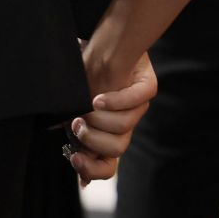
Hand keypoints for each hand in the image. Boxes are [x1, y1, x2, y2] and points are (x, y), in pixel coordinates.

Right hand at [67, 45, 157, 186]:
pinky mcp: (147, 86)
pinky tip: (98, 97)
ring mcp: (138, 107)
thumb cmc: (84, 81)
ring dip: (99, 119)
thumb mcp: (74, 109)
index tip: (74, 157)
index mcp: (108, 136)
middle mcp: (125, 125)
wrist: (100, 47)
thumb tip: (71, 154)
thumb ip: (74, 131)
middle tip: (77, 123)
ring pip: (125, 127)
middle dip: (93, 139)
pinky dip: (115, 100)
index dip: (92, 170)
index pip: (107, 168)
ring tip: (86, 105)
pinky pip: (138, 99)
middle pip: (117, 149)